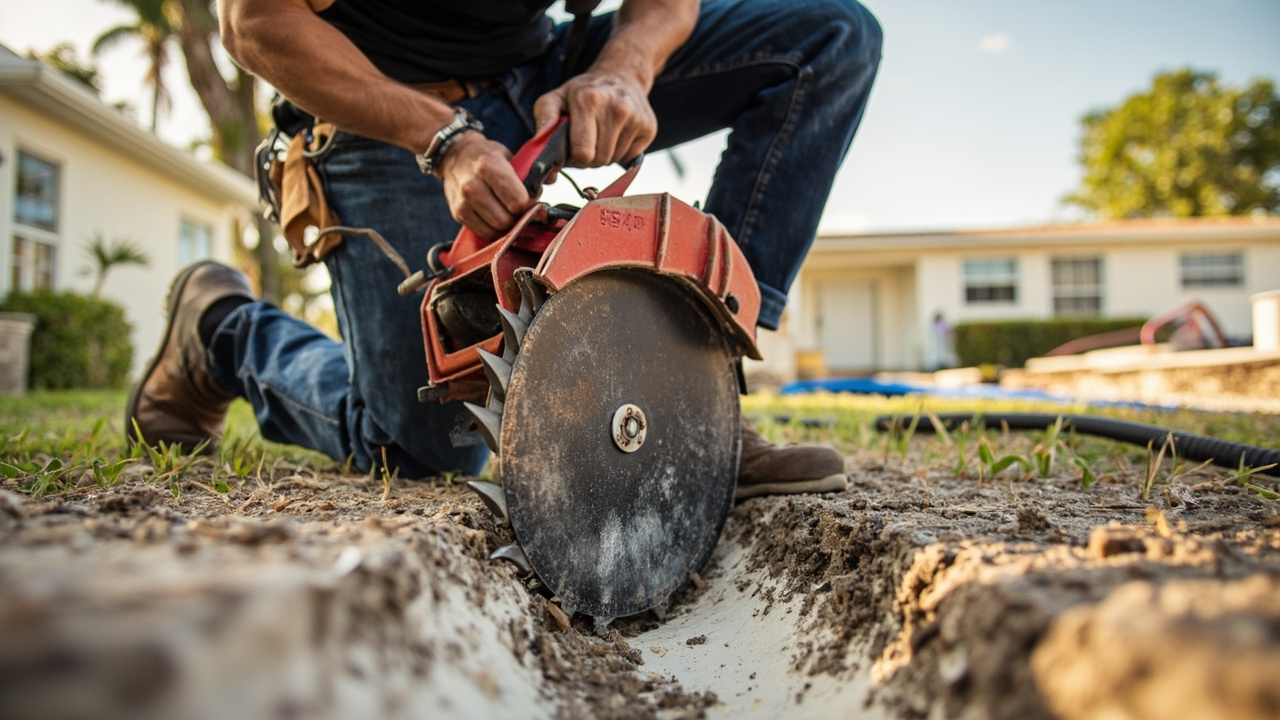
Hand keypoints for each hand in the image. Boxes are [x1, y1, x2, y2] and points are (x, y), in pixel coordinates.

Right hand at [437, 131, 534, 239]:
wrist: (456, 155)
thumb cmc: (487, 156)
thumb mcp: (510, 155)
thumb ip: (532, 169)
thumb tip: (551, 178)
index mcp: (488, 165)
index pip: (517, 200)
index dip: (528, 204)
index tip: (530, 199)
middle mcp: (472, 184)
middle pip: (506, 219)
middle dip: (518, 217)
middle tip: (520, 209)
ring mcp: (463, 201)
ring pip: (495, 230)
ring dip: (507, 226)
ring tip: (509, 213)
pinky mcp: (458, 214)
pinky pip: (484, 232)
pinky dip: (494, 229)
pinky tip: (497, 217)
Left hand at [533, 70, 656, 167]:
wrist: (622, 75)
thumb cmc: (582, 92)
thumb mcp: (556, 98)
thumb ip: (544, 120)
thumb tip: (540, 148)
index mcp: (589, 100)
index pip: (583, 153)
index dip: (575, 157)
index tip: (574, 147)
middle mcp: (616, 108)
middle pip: (599, 159)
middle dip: (589, 157)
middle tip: (588, 140)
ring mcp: (636, 117)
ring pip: (614, 160)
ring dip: (605, 154)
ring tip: (602, 134)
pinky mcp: (649, 127)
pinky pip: (630, 157)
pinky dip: (621, 151)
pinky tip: (617, 134)